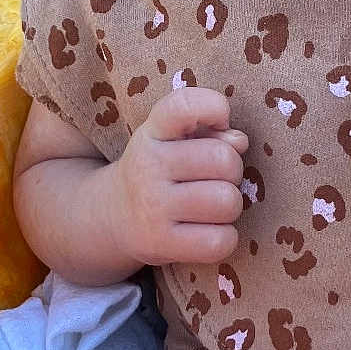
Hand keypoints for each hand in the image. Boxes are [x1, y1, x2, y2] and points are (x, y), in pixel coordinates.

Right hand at [111, 86, 248, 265]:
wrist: (111, 217)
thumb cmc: (162, 173)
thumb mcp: (175, 141)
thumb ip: (213, 132)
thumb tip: (239, 142)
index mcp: (154, 131)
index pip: (185, 105)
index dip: (214, 107)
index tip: (220, 121)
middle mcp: (148, 165)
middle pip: (224, 160)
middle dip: (233, 172)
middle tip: (214, 180)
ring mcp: (151, 206)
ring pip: (227, 202)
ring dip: (230, 207)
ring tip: (211, 207)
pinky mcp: (159, 243)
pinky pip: (220, 241)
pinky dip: (225, 239)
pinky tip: (208, 232)